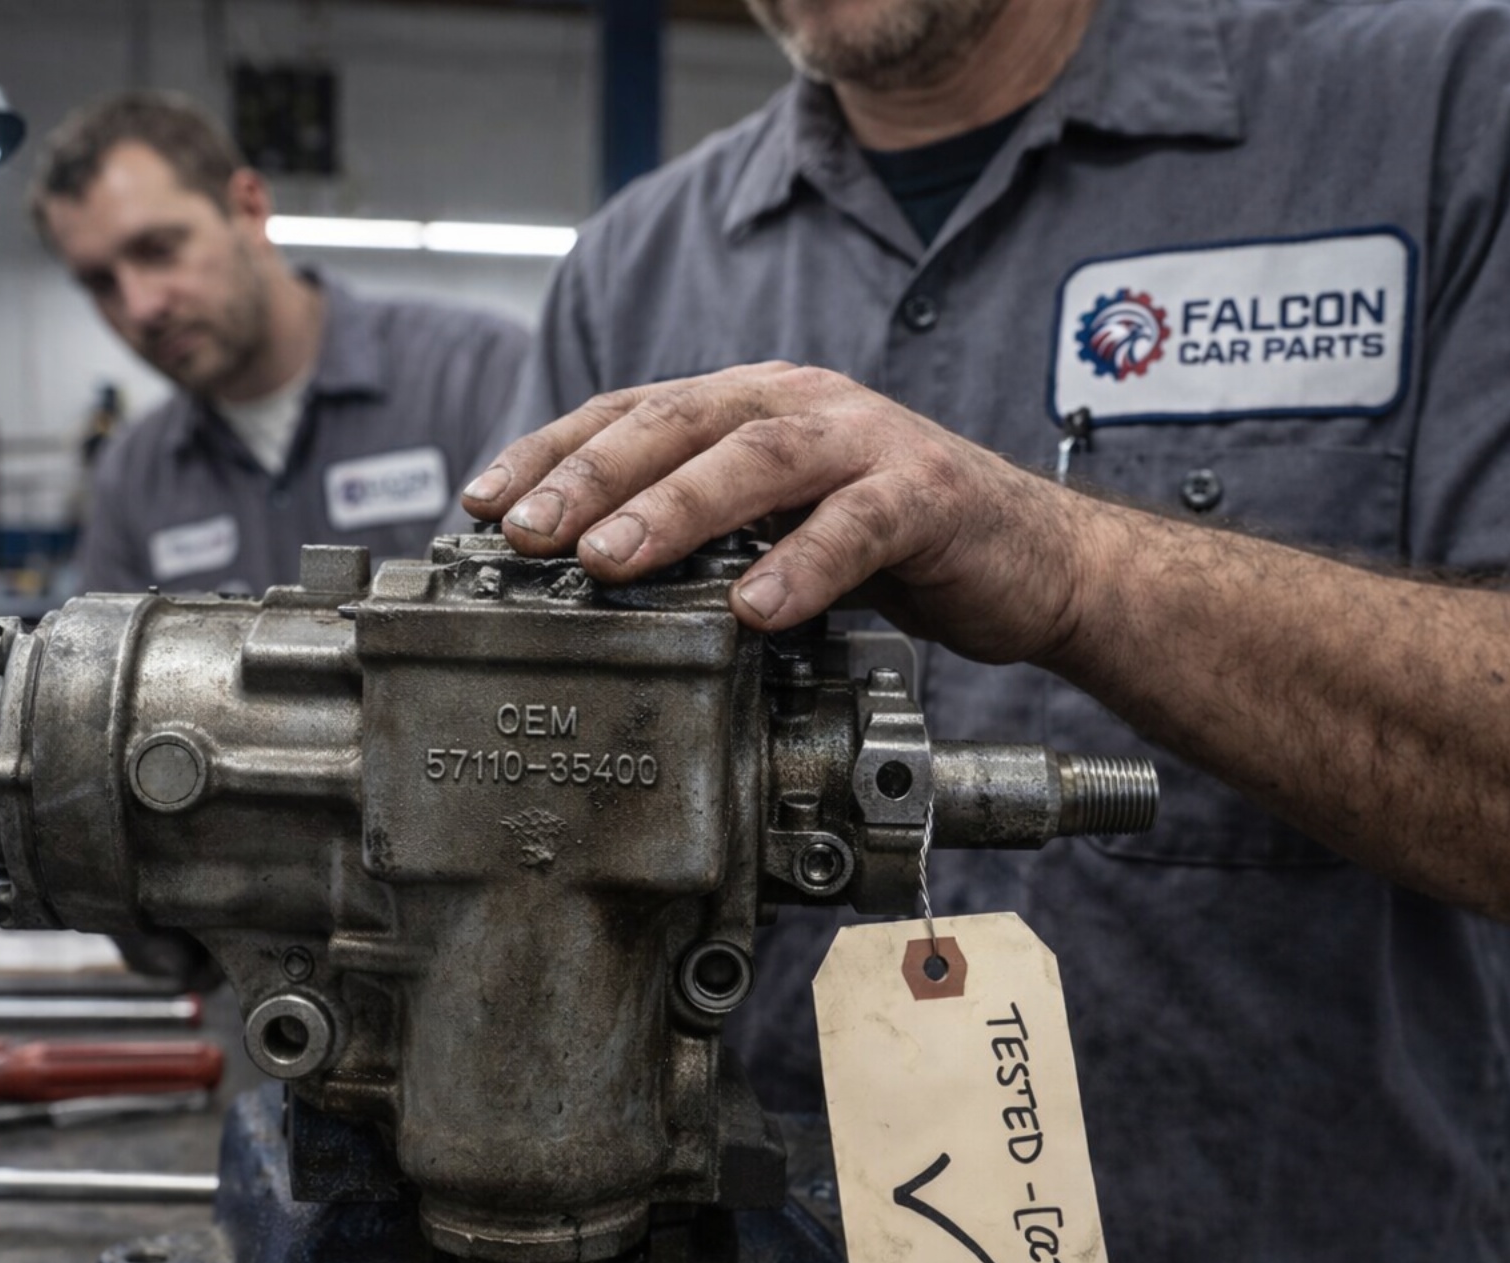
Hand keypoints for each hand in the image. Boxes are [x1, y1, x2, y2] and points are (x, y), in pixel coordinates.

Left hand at [460, 363, 1102, 665]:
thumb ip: (693, 531)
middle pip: (678, 422)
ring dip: (674, 509)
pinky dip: (801, 565)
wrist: (1029, 558)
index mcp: (749, 405)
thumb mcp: (769, 527)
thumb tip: (572, 571)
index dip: (551, 452)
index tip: (481, 503)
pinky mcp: (926, 496)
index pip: (630, 413)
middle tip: (526, 533)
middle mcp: (800, 405)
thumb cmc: (885, 543)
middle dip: (591, 477)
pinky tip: (755, 610)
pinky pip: (856, 527)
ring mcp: (866, 443)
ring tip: (610, 562)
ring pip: (757, 460)